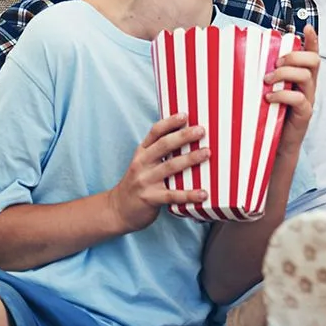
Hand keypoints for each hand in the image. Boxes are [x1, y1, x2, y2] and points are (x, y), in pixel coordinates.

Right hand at [108, 114, 209, 231]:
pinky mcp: (150, 198)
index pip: (155, 132)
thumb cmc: (138, 184)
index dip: (169, 122)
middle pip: (164, 146)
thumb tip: (186, 139)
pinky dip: (189, 195)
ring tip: (207, 153)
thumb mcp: (143, 164)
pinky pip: (172, 195)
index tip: (184, 115)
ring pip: (170, 167)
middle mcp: (142, 164)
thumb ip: (159, 153)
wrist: (118, 210)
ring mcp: (145, 181)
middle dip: (183, 136)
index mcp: (142, 153)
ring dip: (190, 159)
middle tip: (201, 130)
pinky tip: (203, 193)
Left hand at [265, 27, 319, 150]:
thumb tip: (243, 57)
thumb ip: (266, 75)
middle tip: (276, 62)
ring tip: (267, 80)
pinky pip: (299, 99)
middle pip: (314, 61)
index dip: (313, 40)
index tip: (305, 27)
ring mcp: (308, 100)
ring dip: (285, 73)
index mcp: (301, 77)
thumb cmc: (269, 114)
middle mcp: (308, 86)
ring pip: (306, 76)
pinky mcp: (304, 114)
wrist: (276, 145)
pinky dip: (282, 95)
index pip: (312, 54)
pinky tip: (268, 98)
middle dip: (295, 56)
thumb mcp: (269, 90)